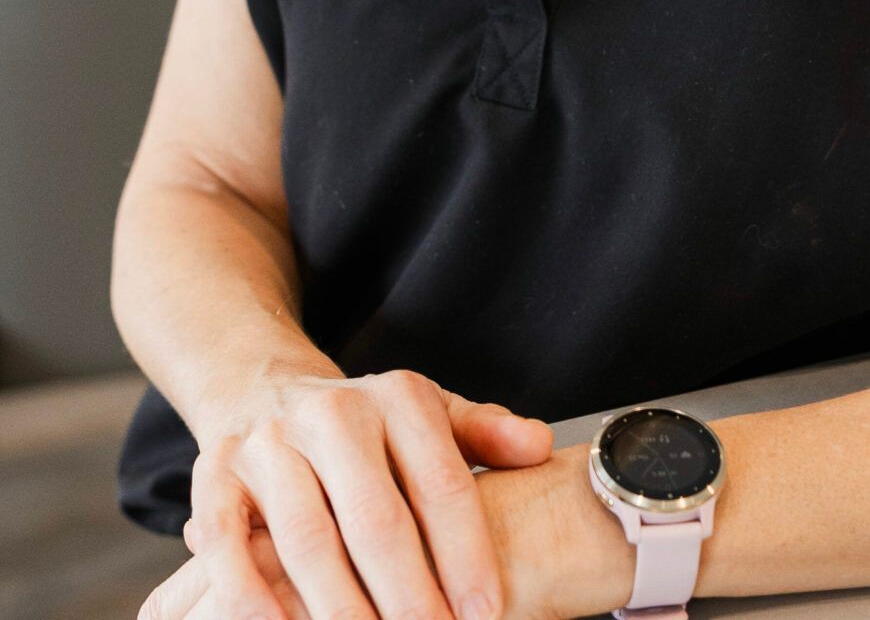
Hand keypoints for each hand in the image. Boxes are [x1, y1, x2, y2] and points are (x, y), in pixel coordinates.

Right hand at [162, 368, 554, 619]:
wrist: (264, 387)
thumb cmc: (368, 427)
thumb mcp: (430, 415)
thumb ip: (485, 432)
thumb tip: (540, 446)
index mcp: (398, 398)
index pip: (442, 482)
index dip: (467, 554)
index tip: (488, 613)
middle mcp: (333, 413)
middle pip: (376, 520)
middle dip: (408, 597)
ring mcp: (269, 444)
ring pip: (305, 541)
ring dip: (339, 611)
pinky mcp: (214, 475)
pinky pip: (224, 547)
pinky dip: (248, 599)